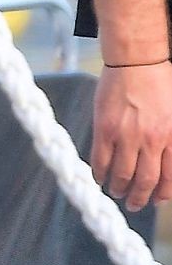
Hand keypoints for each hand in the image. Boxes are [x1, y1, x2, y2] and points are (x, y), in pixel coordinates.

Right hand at [91, 62, 171, 209]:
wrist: (137, 60)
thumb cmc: (160, 81)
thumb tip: (166, 163)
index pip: (169, 178)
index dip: (162, 194)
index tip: (156, 200)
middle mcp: (152, 140)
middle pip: (146, 182)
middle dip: (140, 199)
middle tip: (135, 204)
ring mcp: (127, 136)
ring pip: (122, 175)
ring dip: (119, 189)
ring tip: (116, 192)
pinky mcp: (105, 129)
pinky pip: (100, 160)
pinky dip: (99, 174)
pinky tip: (99, 178)